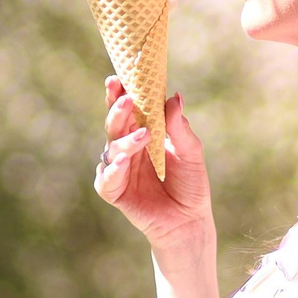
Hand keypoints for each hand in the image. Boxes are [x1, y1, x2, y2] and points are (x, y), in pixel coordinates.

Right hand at [95, 76, 211, 255]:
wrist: (190, 220)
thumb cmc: (190, 183)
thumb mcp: (191, 152)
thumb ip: (179, 128)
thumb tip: (174, 97)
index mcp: (143, 132)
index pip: (128, 109)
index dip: (121, 93)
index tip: (120, 77)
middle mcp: (127, 147)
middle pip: (115, 123)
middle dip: (117, 109)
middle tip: (127, 99)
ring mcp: (119, 168)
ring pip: (111, 147)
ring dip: (124, 139)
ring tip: (144, 134)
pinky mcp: (115, 191)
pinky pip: (106, 178)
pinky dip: (113, 169)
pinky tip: (122, 161)